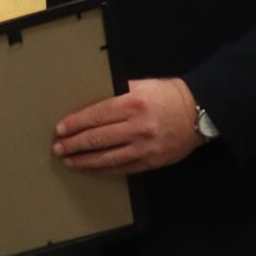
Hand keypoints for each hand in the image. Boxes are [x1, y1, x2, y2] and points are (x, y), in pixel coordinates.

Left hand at [51, 77, 202, 173]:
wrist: (197, 113)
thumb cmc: (167, 96)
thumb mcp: (141, 86)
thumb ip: (116, 93)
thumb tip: (89, 102)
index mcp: (133, 103)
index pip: (96, 115)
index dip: (75, 124)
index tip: (60, 129)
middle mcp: (138, 127)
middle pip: (98, 138)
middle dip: (74, 144)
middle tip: (58, 147)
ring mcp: (145, 147)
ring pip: (107, 157)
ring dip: (84, 160)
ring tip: (69, 161)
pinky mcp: (151, 161)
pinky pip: (122, 168)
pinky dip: (103, 169)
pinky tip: (91, 169)